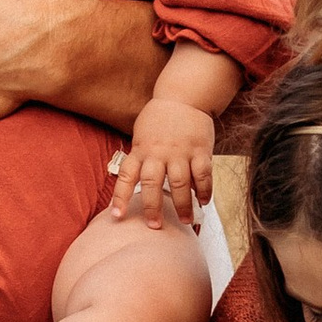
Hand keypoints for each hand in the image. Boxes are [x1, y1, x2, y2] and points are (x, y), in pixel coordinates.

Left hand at [112, 98, 216, 228]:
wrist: (184, 95)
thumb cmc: (160, 119)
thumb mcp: (142, 136)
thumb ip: (141, 159)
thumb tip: (140, 187)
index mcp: (141, 150)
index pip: (127, 176)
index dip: (120, 197)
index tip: (117, 217)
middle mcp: (159, 152)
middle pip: (153, 183)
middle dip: (153, 207)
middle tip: (155, 226)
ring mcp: (180, 151)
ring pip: (180, 183)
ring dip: (183, 205)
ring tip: (186, 221)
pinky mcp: (200, 149)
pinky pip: (203, 174)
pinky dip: (204, 190)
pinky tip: (204, 201)